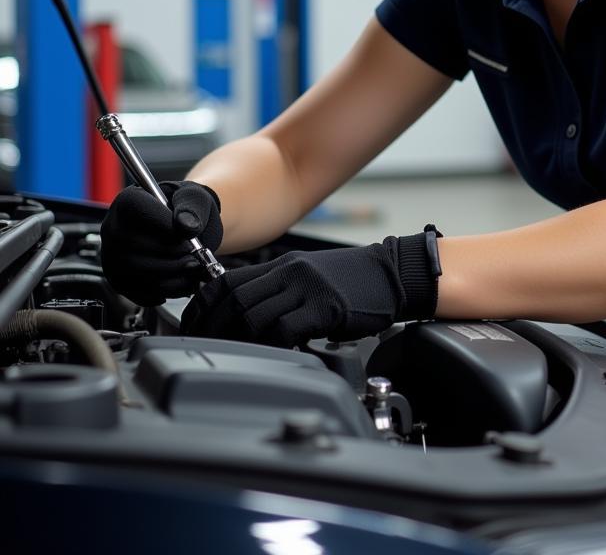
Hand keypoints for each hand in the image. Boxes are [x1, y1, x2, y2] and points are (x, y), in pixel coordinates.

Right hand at [101, 181, 223, 305]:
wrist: (181, 226)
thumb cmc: (184, 208)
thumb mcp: (193, 198)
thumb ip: (192, 208)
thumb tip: (187, 226)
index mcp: (128, 201)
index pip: (141, 214)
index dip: (169, 228)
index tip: (189, 235)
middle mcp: (113, 228)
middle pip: (137, 248)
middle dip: (174, 255)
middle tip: (196, 254)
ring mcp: (112, 256)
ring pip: (139, 273)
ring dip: (174, 274)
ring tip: (194, 267)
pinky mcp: (119, 280)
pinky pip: (141, 293)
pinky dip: (168, 291)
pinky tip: (182, 280)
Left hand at [180, 228, 441, 346]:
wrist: (394, 275)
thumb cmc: (354, 282)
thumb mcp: (310, 277)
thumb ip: (279, 290)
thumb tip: (244, 316)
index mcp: (283, 266)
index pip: (227, 282)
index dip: (202, 308)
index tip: (192, 328)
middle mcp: (291, 274)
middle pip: (235, 300)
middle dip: (211, 328)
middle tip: (203, 349)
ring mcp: (308, 289)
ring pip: (255, 315)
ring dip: (239, 340)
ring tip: (234, 357)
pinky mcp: (327, 307)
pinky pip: (286, 328)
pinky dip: (273, 345)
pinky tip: (273, 355)